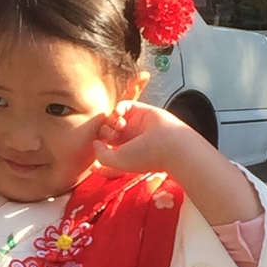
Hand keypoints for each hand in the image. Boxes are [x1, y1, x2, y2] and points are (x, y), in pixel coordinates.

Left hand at [94, 100, 263, 224]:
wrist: (171, 144)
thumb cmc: (146, 156)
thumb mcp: (116, 161)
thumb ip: (100, 154)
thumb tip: (95, 143)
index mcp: (124, 153)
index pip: (105, 147)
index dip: (98, 146)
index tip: (100, 146)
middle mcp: (129, 139)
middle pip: (106, 131)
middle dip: (104, 132)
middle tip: (111, 135)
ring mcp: (135, 125)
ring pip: (113, 118)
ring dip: (111, 120)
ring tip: (119, 126)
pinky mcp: (141, 111)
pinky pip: (123, 105)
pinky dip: (118, 108)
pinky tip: (119, 114)